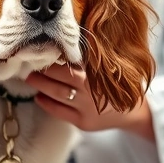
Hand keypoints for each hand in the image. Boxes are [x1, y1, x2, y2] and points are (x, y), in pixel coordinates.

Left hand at [25, 63, 154, 141]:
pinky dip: (46, 103)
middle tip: (30, 63)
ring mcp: (87, 108)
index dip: (55, 57)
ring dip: (41, 85)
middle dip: (43, 70)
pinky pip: (59, 112)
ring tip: (30, 78)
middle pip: (61, 77)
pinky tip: (39, 97)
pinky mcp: (83, 122)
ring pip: (57, 94)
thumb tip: (67, 40)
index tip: (43, 50)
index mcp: (99, 74)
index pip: (72, 62)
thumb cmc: (117, 84)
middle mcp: (93, 91)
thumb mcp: (109, 67)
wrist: (133, 112)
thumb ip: (91, 57)